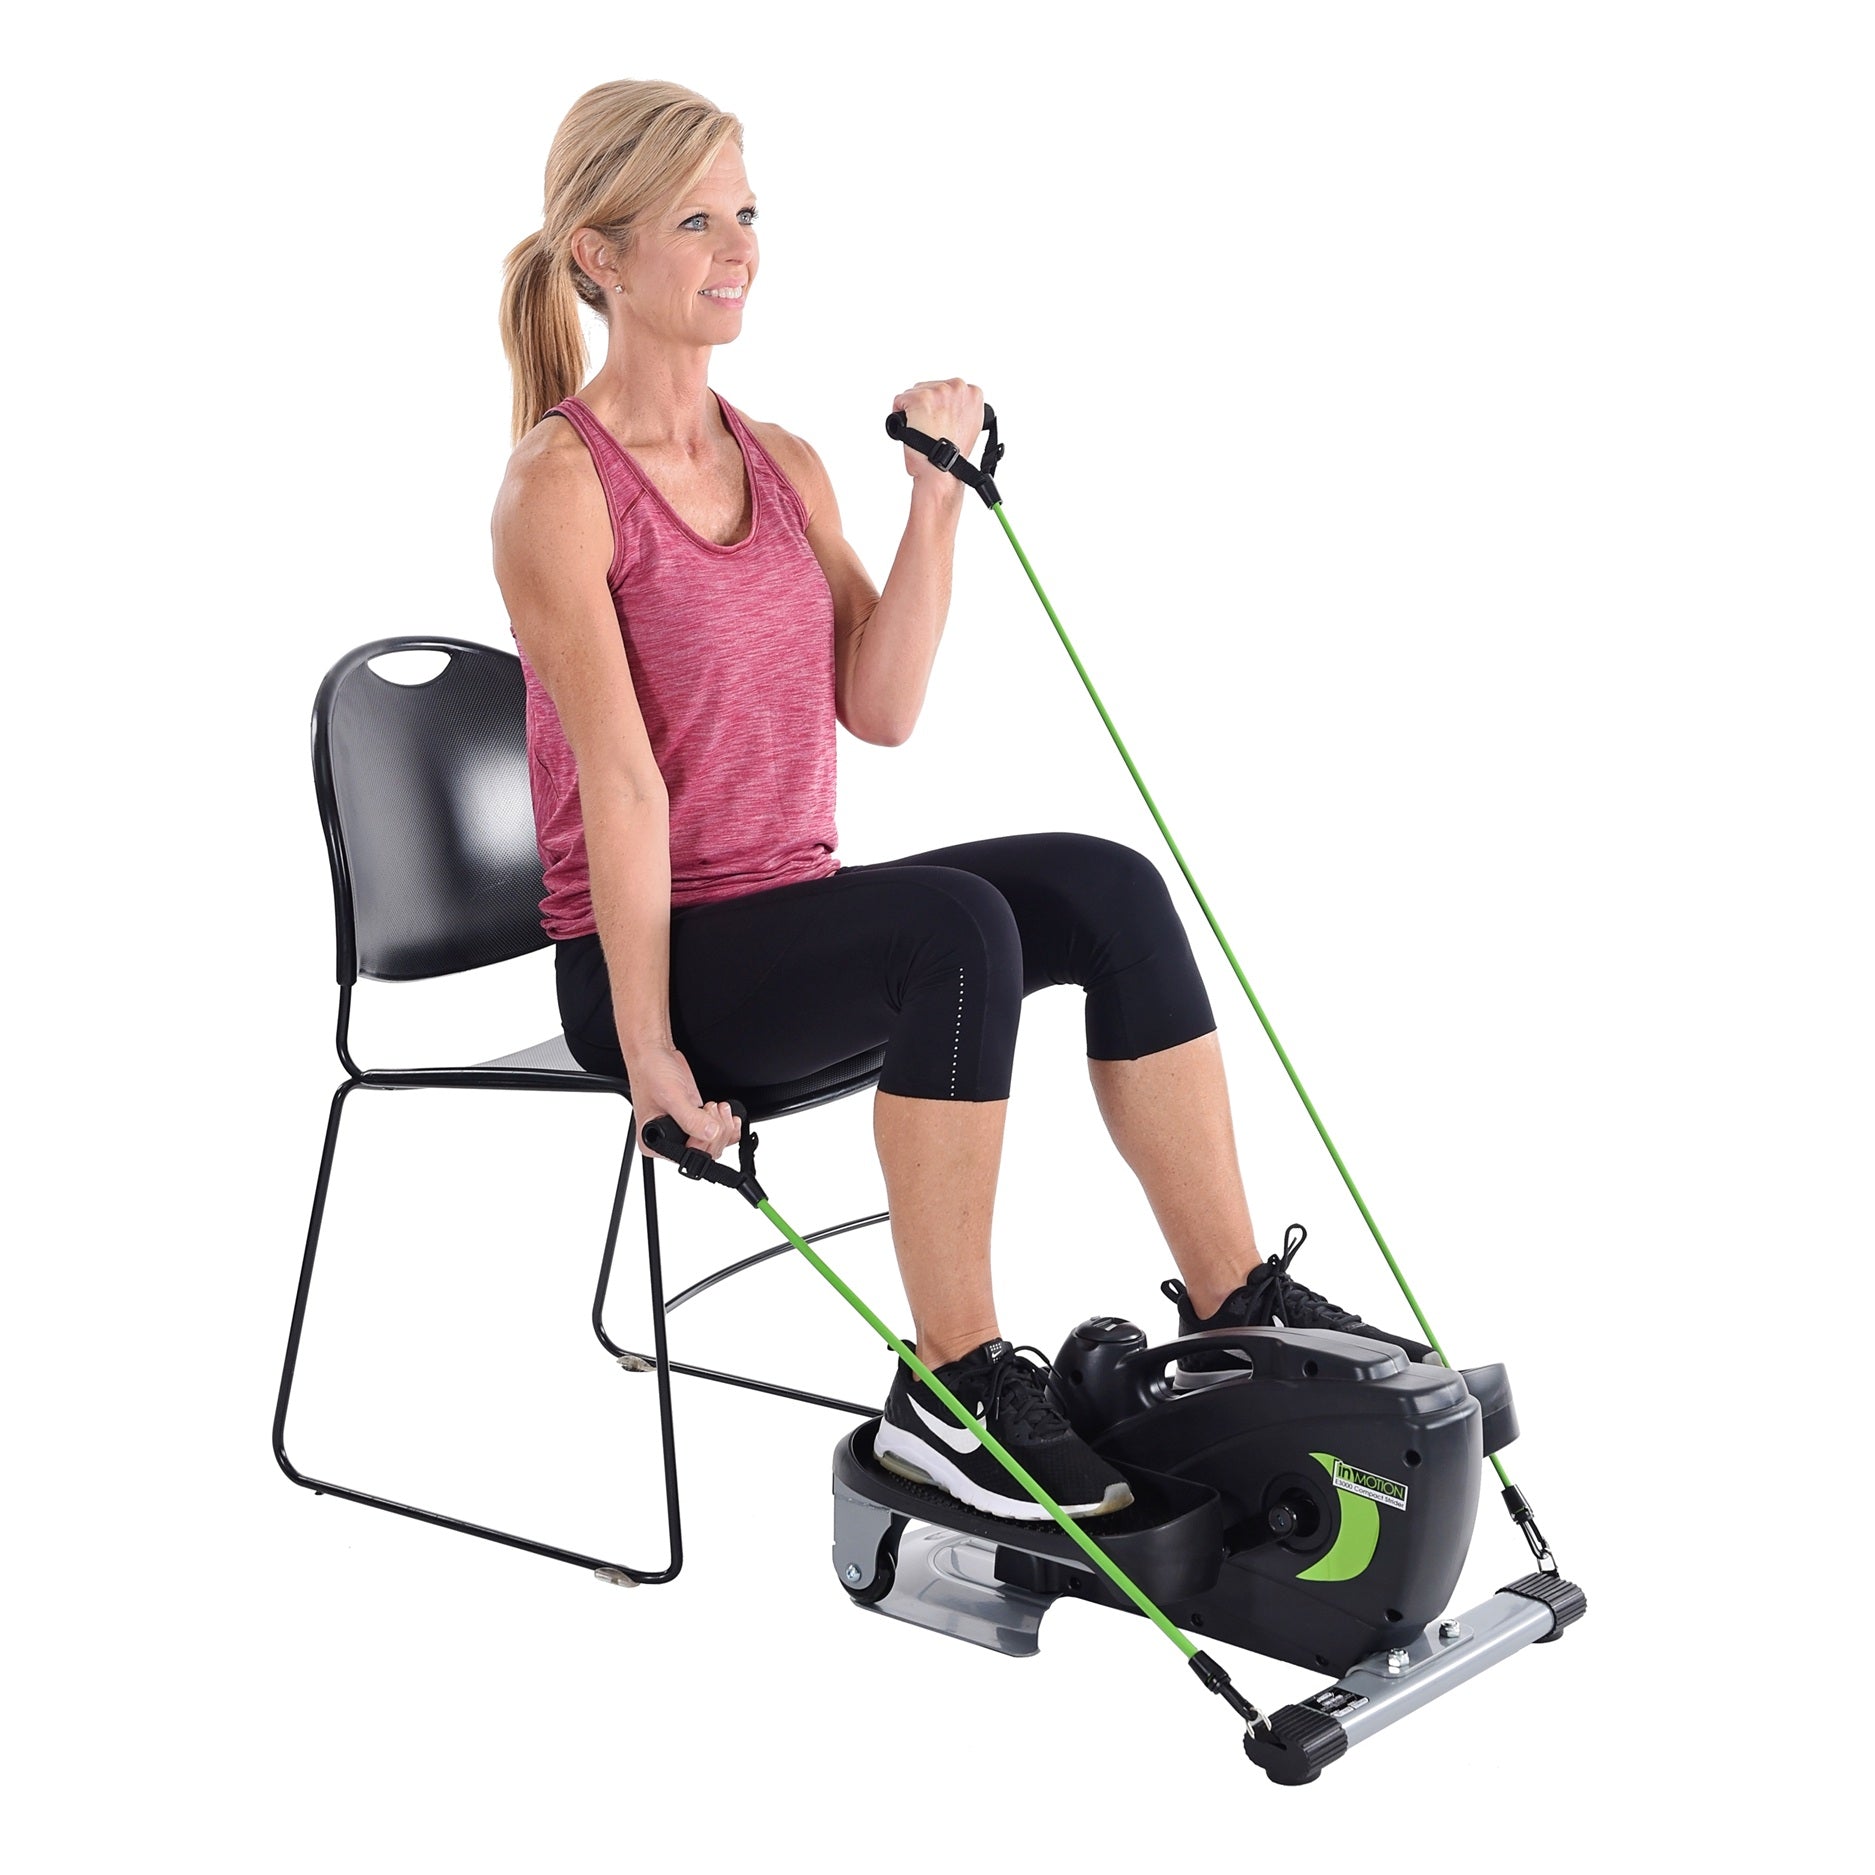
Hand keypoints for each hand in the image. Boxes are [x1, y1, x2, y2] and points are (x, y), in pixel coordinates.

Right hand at [625, 1042, 741, 1160]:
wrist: (655, 1055)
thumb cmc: (651, 1073)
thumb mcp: (671, 1096)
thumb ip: (690, 1118)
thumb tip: (710, 1133)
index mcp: (654, 1143)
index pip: (687, 1157)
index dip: (704, 1143)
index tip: (706, 1123)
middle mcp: (669, 1141)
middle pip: (705, 1152)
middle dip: (717, 1132)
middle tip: (710, 1109)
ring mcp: (684, 1130)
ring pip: (714, 1142)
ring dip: (723, 1126)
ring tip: (715, 1106)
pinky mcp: (695, 1120)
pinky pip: (716, 1132)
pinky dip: (726, 1124)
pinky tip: (726, 1112)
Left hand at [892, 377, 983, 484]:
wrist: (942, 470)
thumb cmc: (952, 457)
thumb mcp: (969, 426)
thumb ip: (962, 409)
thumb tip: (951, 404)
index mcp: (973, 394)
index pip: (947, 388)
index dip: (938, 406)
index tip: (938, 421)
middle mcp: (958, 388)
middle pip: (929, 387)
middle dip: (925, 407)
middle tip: (929, 429)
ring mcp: (939, 391)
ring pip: (914, 393)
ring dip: (913, 410)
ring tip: (922, 430)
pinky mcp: (920, 398)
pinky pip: (900, 400)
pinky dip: (899, 414)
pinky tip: (910, 428)